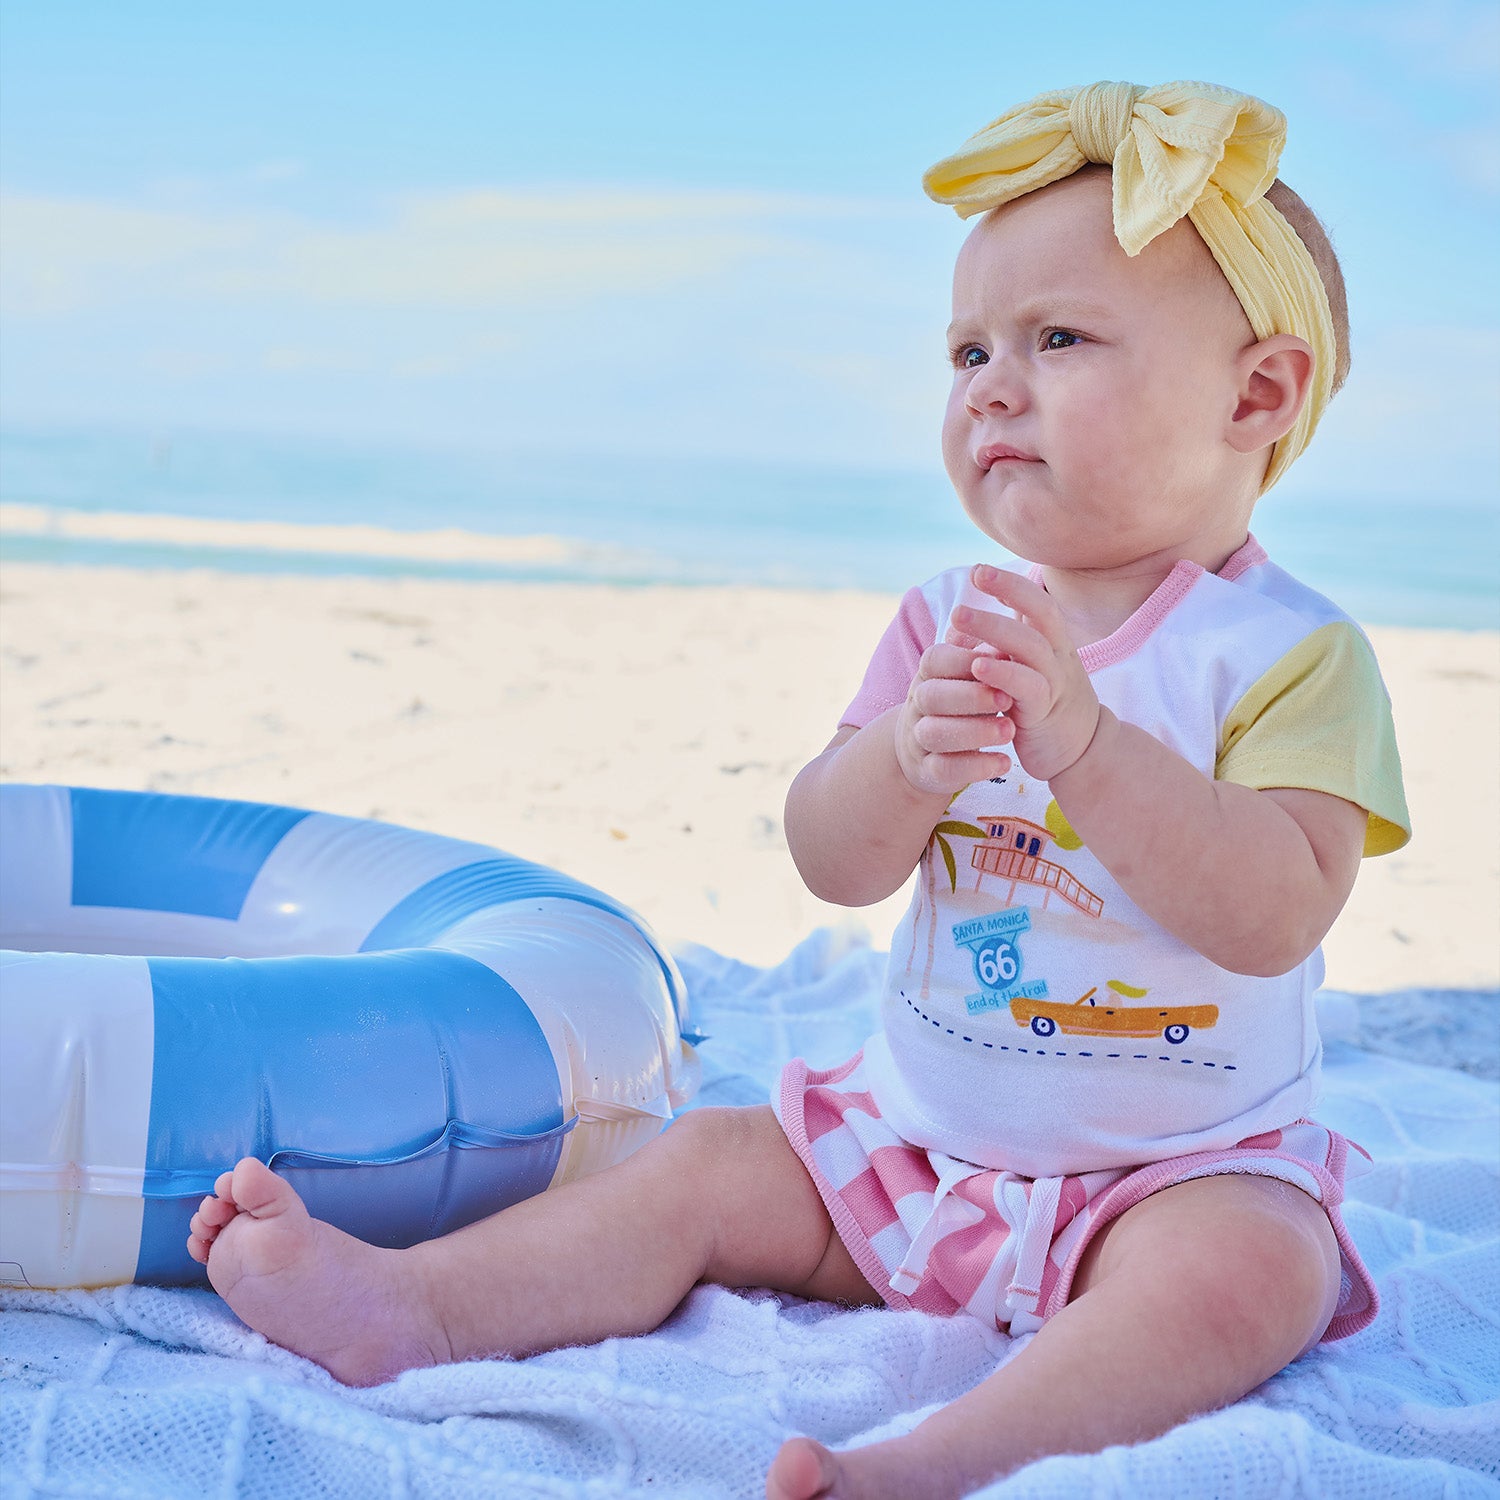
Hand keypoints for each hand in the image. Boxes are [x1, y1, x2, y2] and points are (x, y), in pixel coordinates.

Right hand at [892, 637, 1016, 797]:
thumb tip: (1005, 641)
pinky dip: (976, 766)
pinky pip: (944, 769)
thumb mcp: (966, 679)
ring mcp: (918, 740)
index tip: (999, 660)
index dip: (964, 660)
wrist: (922, 752)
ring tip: (1009, 730)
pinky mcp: (927, 771)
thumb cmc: (957, 705)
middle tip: (1007, 698)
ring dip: (975, 731)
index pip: (934, 659)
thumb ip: (983, 660)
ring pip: (935, 733)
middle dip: (971, 696)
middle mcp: (917, 706)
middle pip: (932, 696)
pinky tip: (1004, 762)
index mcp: (927, 676)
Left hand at [948, 565, 1100, 780]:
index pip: (1038, 603)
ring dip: (994, 628)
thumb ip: (1008, 646)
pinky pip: (1027, 687)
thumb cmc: (1044, 705)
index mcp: (1053, 644)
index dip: (1012, 584)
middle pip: (1040, 614)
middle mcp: (1059, 657)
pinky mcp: (1046, 712)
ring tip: (960, 616)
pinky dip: (1002, 673)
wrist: (1079, 751)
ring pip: (1031, 647)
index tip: (979, 569)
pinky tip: (977, 665)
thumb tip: (967, 620)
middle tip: (976, 573)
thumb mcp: (1028, 669)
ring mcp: (1055, 683)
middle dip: (1008, 590)